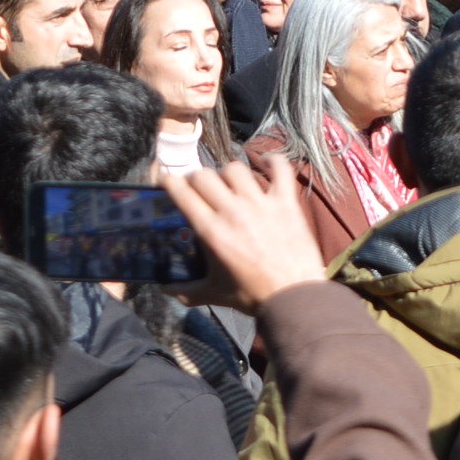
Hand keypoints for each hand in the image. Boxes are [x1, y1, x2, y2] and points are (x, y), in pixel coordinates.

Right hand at [169, 152, 327, 308]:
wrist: (295, 298)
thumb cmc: (254, 296)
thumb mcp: (214, 293)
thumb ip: (186, 291)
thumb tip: (163, 290)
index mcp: (212, 231)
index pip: (183, 193)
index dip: (170, 182)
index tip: (168, 181)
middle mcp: (233, 211)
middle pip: (204, 175)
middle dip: (196, 178)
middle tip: (198, 187)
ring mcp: (261, 203)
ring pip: (235, 169)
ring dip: (227, 174)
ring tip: (228, 183)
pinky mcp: (286, 202)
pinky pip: (280, 169)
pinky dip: (272, 161)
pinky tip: (265, 163)